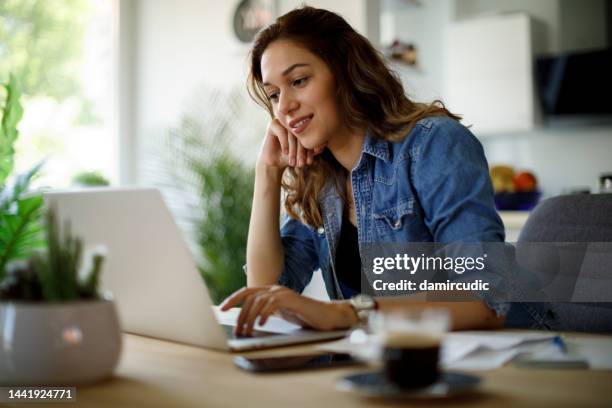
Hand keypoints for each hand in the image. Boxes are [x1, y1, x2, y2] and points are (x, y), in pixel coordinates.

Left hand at [220, 285, 357, 335]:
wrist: (324, 316)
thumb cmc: (303, 316)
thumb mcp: (280, 314)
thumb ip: (266, 313)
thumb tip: (248, 322)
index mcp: (270, 291)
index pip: (247, 292)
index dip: (233, 299)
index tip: (222, 309)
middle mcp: (275, 289)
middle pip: (250, 297)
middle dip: (240, 314)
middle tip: (237, 330)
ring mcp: (283, 293)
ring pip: (259, 301)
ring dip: (250, 318)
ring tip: (248, 331)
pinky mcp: (291, 299)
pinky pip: (273, 304)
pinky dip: (264, 314)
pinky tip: (261, 324)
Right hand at [257, 119, 324, 169]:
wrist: (275, 162)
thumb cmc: (291, 157)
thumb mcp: (304, 154)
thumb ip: (314, 149)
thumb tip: (323, 146)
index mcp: (304, 126)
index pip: (311, 136)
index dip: (311, 149)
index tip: (310, 161)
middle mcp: (295, 122)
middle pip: (301, 135)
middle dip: (302, 151)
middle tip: (303, 163)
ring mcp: (284, 122)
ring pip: (292, 134)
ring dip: (294, 150)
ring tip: (294, 162)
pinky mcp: (273, 124)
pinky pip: (282, 132)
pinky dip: (285, 143)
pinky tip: (285, 153)